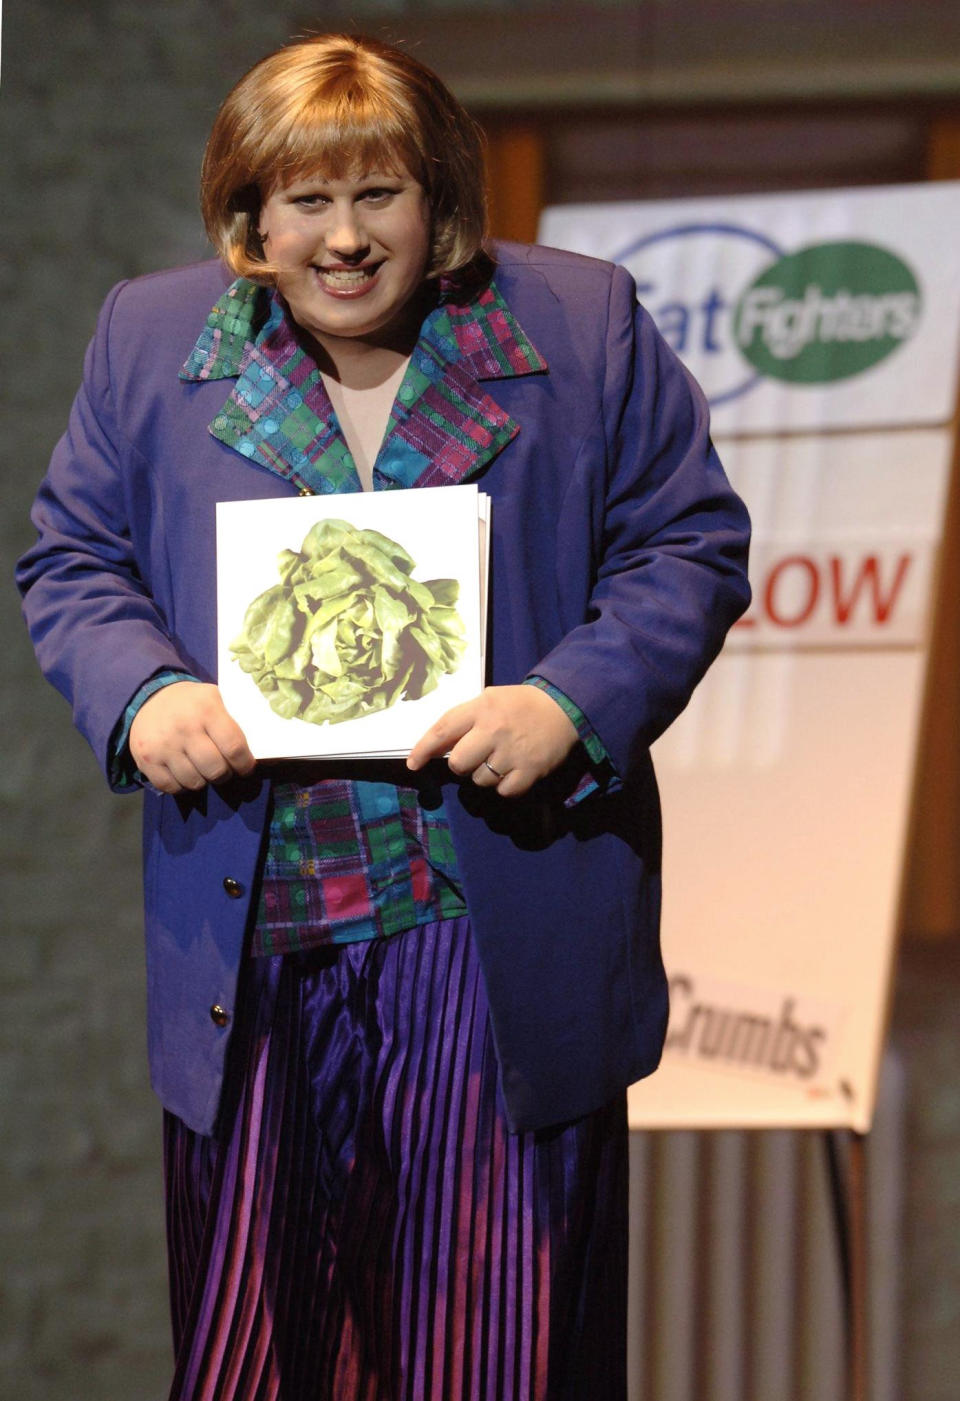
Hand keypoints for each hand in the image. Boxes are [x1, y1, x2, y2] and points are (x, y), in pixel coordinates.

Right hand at [129, 682, 254, 793]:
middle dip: (224, 774)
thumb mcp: (214, 698)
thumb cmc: (190, 702)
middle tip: (223, 770)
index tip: (245, 768)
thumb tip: (255, 750)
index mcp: (207, 710)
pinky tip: (184, 773)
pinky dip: (181, 786)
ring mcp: (163, 746)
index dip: (245, 764)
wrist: (148, 696)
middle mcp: (184, 728)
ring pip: (195, 782)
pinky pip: (171, 787)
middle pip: (216, 770)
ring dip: (203, 780)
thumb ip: (232, 720)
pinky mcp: (146, 760)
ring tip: (202, 769)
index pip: (234, 748)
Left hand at [406, 685, 577, 796]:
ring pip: (480, 780)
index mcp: (481, 708)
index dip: (423, 749)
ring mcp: (512, 752)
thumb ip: (465, 719)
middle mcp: (494, 730)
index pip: (443, 731)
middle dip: (462, 765)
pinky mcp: (530, 770)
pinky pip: (503, 791)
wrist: (564, 707)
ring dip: (486, 775)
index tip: (413, 764)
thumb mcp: (490, 699)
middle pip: (458, 764)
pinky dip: (506, 786)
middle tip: (476, 756)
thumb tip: (438, 746)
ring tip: (502, 759)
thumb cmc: (520, 705)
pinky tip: (514, 770)